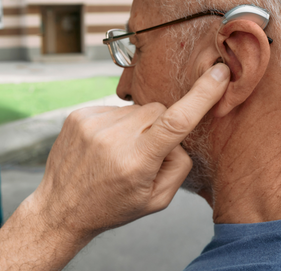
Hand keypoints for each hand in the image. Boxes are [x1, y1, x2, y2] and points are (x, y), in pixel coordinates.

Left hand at [0, 63, 229, 270]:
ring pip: (135, 109)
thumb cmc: (111, 207)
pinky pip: (114, 109)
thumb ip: (178, 167)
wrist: (61, 207)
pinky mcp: (79, 115)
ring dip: (135, 126)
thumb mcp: (155, 201)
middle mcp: (113, 138)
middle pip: (157, 110)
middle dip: (160, 126)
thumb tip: (179, 136)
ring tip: (118, 152)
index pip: (176, 121)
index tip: (219, 72)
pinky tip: (103, 145)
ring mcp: (92, 123)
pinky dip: (116, 125)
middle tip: (144, 153)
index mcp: (136, 162)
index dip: (202, 94)